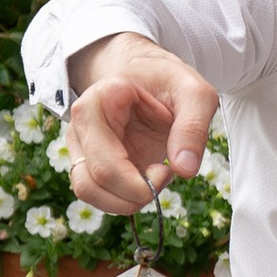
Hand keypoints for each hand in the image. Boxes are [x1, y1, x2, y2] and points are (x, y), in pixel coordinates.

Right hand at [64, 36, 218, 212]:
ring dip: (125, 201)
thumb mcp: (196, 95)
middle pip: (92, 183)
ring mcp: (80, 142)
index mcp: (102, 101)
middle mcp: (81, 123)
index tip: (168, 171)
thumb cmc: (170, 82)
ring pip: (87, 192)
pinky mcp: (87, 157)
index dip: (137, 184)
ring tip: (154, 179)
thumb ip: (193, 128)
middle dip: (134, 195)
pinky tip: (144, 179)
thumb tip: (185, 170)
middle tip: (165, 175)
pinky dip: (122, 197)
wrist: (150, 76)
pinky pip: (95, 191)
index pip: (105, 164)